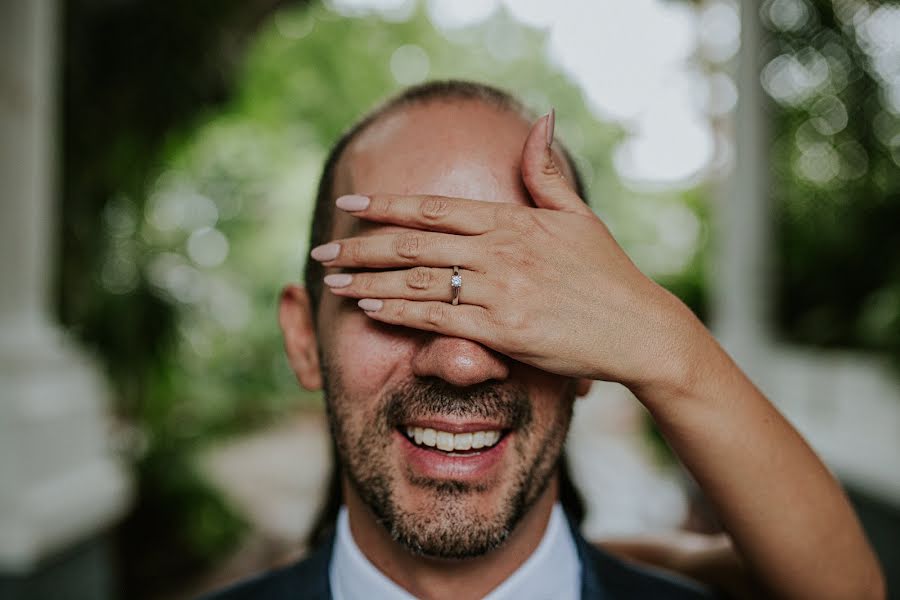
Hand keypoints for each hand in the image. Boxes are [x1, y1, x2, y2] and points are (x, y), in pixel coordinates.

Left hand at [311, 113, 700, 389]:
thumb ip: (546, 173)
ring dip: (368, 279)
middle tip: (323, 246)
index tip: (352, 205)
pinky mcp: (504, 330)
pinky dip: (399, 312)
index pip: (435, 208)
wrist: (640, 329)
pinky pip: (438, 319)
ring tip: (333, 278)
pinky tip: (369, 308)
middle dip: (361, 244)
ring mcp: (501, 290)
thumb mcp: (579, 217)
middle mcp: (501, 251)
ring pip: (418, 280)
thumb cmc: (609, 274)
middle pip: (414, 243)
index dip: (387, 206)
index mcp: (513, 221)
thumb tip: (540, 120)